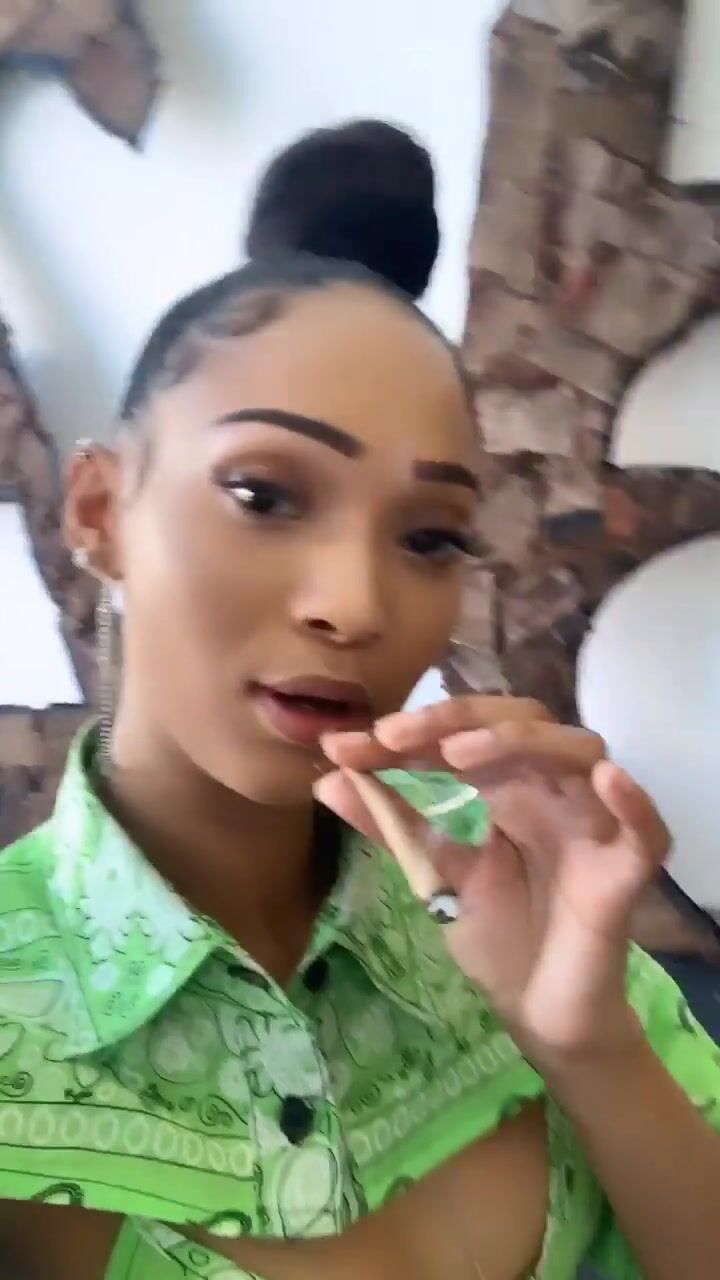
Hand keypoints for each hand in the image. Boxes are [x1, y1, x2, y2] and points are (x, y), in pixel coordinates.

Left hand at [315, 697, 669, 1066]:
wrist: (536, 1013)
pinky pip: (644, 831)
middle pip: (521, 723)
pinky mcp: (623, 872)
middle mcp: (550, 789)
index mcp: (505, 783)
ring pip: (580, 752)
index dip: (407, 733)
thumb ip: (390, 826)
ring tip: (460, 755)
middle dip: (454, 721)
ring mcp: (590, 824)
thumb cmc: (494, 934)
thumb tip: (325, 779)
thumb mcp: (432, 875)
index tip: (341, 748)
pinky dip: (633, 802)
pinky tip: (608, 780)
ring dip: (522, 742)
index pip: (463, 734)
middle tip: (392, 736)